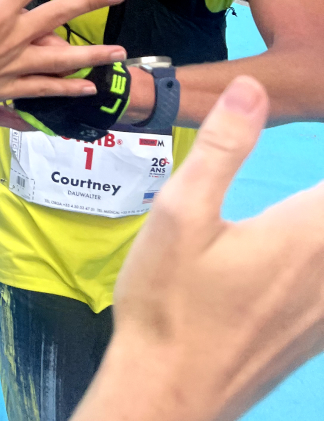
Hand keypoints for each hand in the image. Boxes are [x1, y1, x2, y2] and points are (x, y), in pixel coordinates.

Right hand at [0, 0, 125, 114]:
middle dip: (90, 2)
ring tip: (121, 52)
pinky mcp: (10, 89)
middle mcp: (13, 38)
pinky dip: (68, 89)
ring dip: (94, 54)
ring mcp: (15, 66)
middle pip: (58, 16)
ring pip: (62, 59)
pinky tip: (88, 88)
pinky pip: (45, 90)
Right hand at [74, 76, 323, 420]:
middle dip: (321, 194)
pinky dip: (323, 249)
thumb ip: (221, 147)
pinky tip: (305, 247)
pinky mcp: (319, 335)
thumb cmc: (168, 299)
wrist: (168, 392)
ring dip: (323, 219)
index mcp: (306, 234)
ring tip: (305, 205)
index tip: (320, 101)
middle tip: (303, 188)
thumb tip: (252, 86)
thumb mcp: (180, 213)